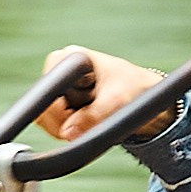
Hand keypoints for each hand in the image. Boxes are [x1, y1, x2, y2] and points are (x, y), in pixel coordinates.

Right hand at [35, 46, 163, 140]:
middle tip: (86, 127)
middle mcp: (61, 71)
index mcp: (70, 58)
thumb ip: (92, 117)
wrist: (147, 98)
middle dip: (62, 123)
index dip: (56, 109)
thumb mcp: (117, 101)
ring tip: (93, 125)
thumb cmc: (136, 88)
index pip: (46, 87)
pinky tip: (89, 128)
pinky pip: (55, 126)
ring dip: (67, 130)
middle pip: (43, 106)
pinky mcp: (65, 105)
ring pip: (47, 120)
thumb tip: (68, 133)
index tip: (73, 118)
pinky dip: (70, 133)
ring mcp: (62, 89)